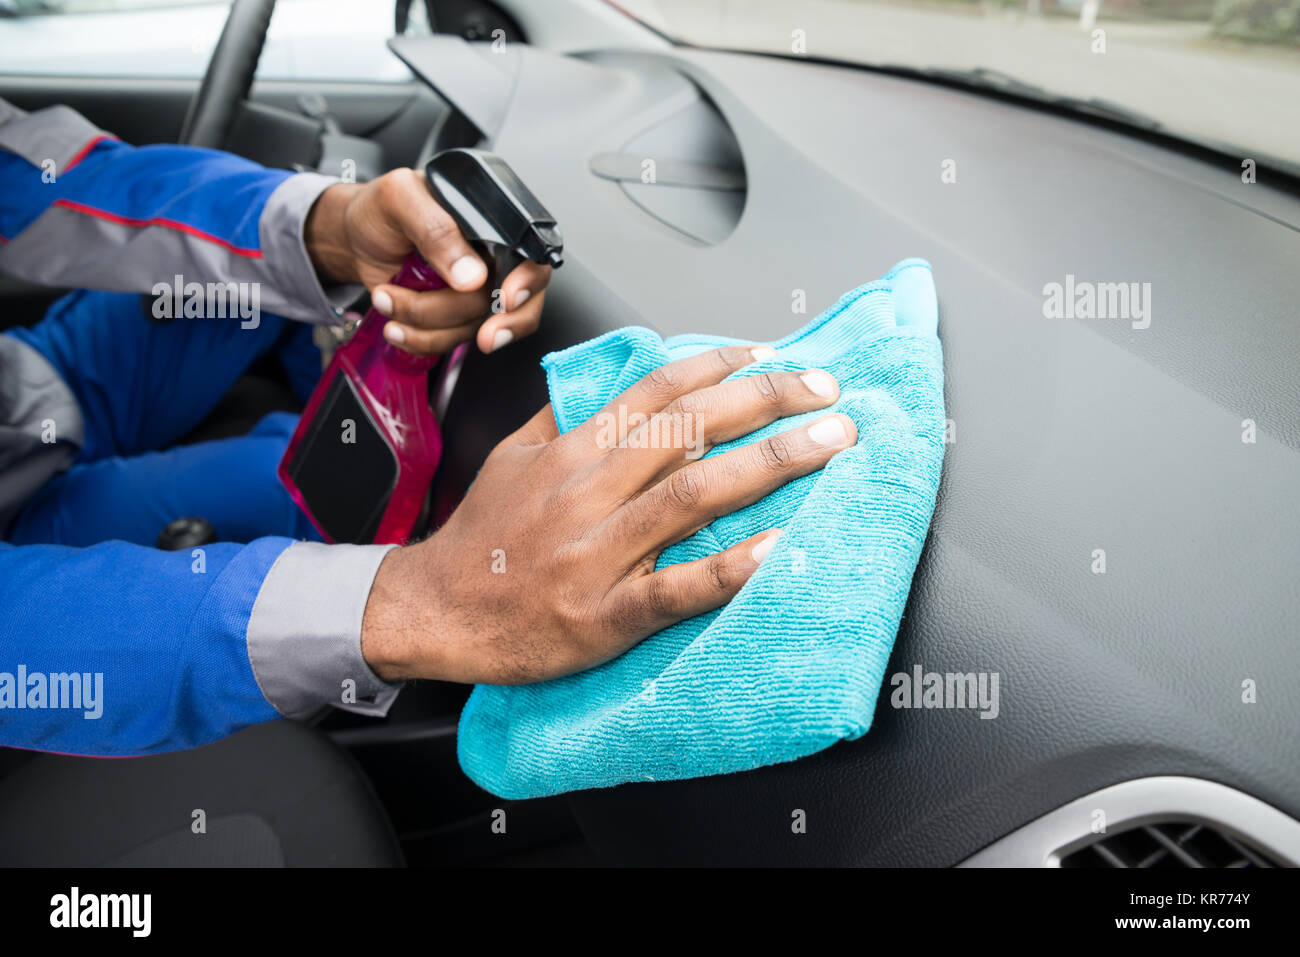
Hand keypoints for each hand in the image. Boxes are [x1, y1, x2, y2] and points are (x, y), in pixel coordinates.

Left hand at [304, 169, 551, 354]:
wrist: (353, 238)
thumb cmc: (379, 209)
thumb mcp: (400, 199)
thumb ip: (436, 230)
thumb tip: (472, 275)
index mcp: (492, 223)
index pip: (532, 255)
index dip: (529, 281)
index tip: (507, 299)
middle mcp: (491, 259)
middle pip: (514, 302)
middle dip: (495, 323)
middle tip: (482, 337)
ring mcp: (473, 292)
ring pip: (478, 326)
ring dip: (430, 324)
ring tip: (388, 300)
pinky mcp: (451, 317)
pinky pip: (452, 341)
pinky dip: (422, 340)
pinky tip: (396, 325)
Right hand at [360, 346, 857, 683]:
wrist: (434, 612)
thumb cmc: (482, 537)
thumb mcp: (512, 457)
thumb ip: (564, 415)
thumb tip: (611, 378)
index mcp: (571, 452)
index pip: (656, 391)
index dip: (720, 366)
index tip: (772, 357)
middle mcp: (587, 492)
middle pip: (688, 430)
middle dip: (766, 402)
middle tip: (826, 391)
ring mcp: (596, 554)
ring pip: (691, 496)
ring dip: (769, 465)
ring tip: (829, 445)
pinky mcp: (603, 614)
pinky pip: (674, 589)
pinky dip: (727, 569)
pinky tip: (775, 549)